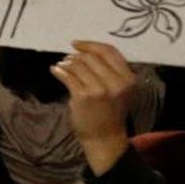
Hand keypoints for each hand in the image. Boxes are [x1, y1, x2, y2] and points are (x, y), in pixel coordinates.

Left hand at [51, 41, 136, 174]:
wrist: (105, 139)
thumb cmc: (111, 113)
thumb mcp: (121, 90)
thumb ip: (111, 71)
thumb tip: (85, 51)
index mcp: (128, 79)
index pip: (109, 51)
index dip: (91, 45)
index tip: (77, 44)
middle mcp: (116, 83)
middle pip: (92, 57)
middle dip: (76, 56)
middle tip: (68, 58)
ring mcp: (99, 90)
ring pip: (78, 65)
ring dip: (67, 63)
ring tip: (62, 65)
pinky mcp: (83, 97)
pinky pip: (68, 76)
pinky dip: (59, 71)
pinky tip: (56, 71)